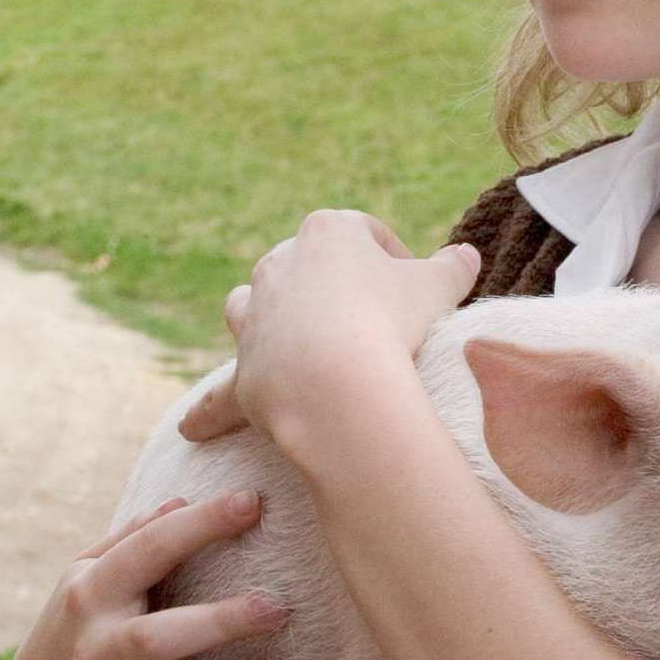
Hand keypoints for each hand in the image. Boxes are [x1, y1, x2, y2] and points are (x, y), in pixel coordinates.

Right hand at [10, 492, 295, 659]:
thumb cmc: (83, 621)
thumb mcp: (88, 573)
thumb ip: (134, 539)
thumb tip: (183, 500)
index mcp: (88, 597)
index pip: (144, 554)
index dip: (197, 526)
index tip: (252, 503)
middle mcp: (92, 656)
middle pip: (151, 642)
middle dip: (216, 625)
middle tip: (278, 607)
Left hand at [180, 211, 479, 450]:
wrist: (338, 382)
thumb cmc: (392, 322)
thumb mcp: (438, 287)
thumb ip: (453, 268)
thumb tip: (466, 257)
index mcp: (328, 232)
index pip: (365, 234)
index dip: (396, 262)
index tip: (417, 293)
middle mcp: (280, 265)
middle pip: (306, 269)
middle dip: (334, 291)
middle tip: (374, 325)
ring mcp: (255, 316)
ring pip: (251, 308)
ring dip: (269, 321)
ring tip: (298, 347)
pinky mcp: (244, 368)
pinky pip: (222, 393)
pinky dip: (211, 410)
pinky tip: (194, 428)